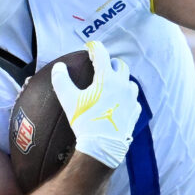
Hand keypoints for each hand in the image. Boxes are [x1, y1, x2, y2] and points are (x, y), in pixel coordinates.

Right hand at [52, 40, 141, 169]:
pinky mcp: (135, 112)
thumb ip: (61, 80)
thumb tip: (59, 67)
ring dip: (121, 80)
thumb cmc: (84, 121)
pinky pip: (134, 100)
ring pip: (130, 82)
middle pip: (120, 66)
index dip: (94, 48)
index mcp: (106, 78)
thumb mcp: (68, 100)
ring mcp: (131, 99)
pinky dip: (127, 98)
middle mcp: (122, 85)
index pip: (102, 54)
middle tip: (102, 67)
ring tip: (112, 85)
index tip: (90, 47)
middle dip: (111, 63)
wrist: (103, 146)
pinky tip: (120, 103)